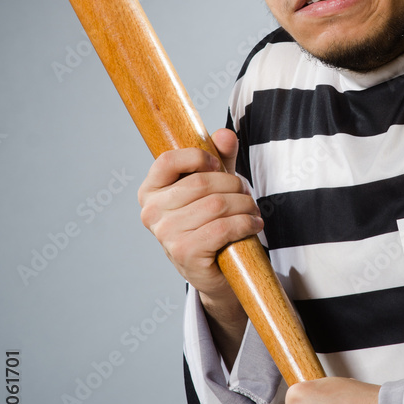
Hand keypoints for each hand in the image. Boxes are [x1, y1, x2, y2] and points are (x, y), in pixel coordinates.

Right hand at [137, 128, 262, 305]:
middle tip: (247, 194)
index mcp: (150, 191)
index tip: (217, 165)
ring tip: (252, 210)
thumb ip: (219, 157)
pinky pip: (223, 228)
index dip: (198, 158)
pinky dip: (245, 223)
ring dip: (244, 205)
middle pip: (201, 183)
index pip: (167, 161)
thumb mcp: (214, 184)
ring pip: (216, 205)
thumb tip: (224, 135)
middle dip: (234, 185)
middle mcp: (152, 212)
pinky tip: (253, 224)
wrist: (212, 268)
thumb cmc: (209, 220)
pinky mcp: (185, 253)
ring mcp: (165, 234)